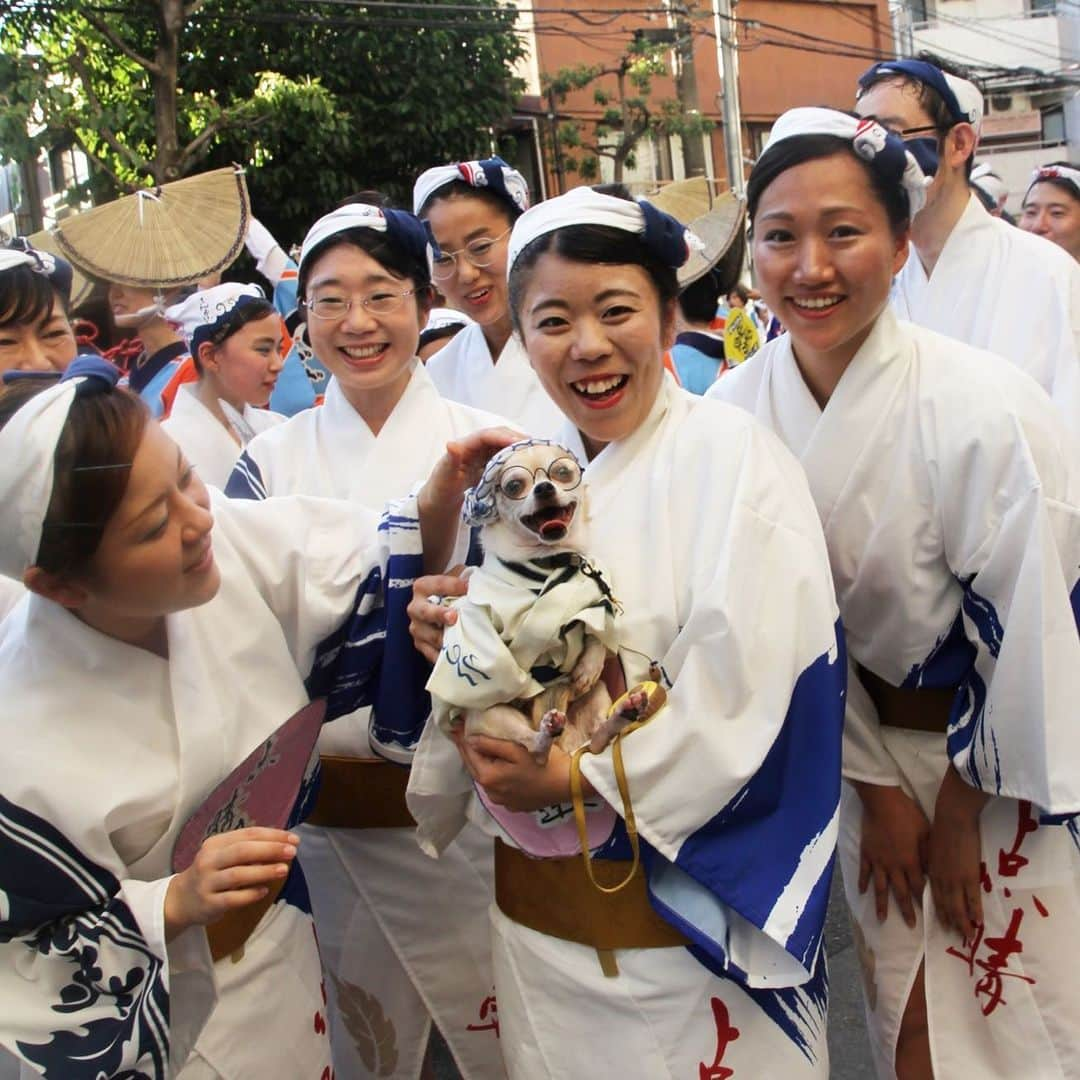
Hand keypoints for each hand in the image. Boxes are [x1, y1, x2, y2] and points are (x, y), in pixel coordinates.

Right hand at [164, 827, 298, 939]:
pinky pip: (232, 898)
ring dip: (263, 871)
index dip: (272, 835)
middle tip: (292, 852)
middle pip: (242, 851)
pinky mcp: (208, 903)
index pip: (248, 834)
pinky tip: (264, 891)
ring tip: (284, 870)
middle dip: (270, 849)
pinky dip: (250, 894)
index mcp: (216, 843)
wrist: (181, 899)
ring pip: (237, 874)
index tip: (294, 839)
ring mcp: (207, 882)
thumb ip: (248, 850)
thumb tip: (282, 846)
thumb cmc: (212, 873)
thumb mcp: (224, 856)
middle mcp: (209, 860)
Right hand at [408, 569, 465, 662]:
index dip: (452, 586)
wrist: (440, 603)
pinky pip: (430, 653)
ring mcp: (417, 627)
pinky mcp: (421, 644)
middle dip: (438, 614)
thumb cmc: (451, 590)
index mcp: (423, 587)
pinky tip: (455, 657)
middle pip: (424, 611)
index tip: (468, 587)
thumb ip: (465, 578)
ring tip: (458, 641)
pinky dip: (443, 655)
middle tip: (453, 617)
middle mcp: (416, 607)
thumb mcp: (456, 579)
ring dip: (443, 638)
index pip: (437, 584)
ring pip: (427, 635)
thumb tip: (480, 584)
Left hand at [451, 730, 596, 811]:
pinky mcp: (513, 805)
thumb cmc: (543, 763)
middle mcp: (491, 793)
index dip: (461, 739)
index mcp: (489, 778)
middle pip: (475, 768)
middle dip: (469, 751)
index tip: (455, 725)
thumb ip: (490, 744)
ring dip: (482, 763)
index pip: (469, 755)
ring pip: (486, 779)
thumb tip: (470, 740)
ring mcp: (502, 802)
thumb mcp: (516, 749)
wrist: (567, 785)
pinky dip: (494, 774)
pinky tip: (500, 765)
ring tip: (480, 747)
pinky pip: (497, 787)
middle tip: (463, 734)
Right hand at [853, 782, 929, 927]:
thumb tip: (934, 873)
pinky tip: (863, 893)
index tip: (928, 916)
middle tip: (911, 926)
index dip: (923, 902)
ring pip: (880, 888)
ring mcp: (878, 861)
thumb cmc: (908, 814)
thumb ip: (929, 854)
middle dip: (906, 911)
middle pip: (900, 893)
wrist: (882, 802)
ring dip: (882, 905)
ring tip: (882, 919)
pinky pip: (864, 872)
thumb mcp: (926, 833)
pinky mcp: (866, 853)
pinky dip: (863, 883)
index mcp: (910, 862)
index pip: (918, 887)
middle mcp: (894, 866)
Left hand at [927, 765, 988, 939]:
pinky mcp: (969, 876)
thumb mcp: (931, 845)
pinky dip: (975, 912)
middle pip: (945, 906)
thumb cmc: (942, 827)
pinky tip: (979, 923)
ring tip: (968, 936)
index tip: (943, 922)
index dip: (940, 911)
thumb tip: (934, 867)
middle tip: (955, 936)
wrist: (952, 818)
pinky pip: (972, 900)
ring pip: (958, 908)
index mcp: (931, 871)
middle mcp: (941, 879)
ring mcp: (955, 879)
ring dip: (963, 924)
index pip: (934, 896)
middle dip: (950, 922)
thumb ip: (932, 859)